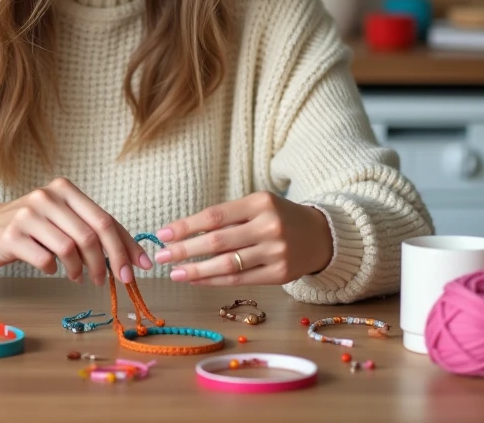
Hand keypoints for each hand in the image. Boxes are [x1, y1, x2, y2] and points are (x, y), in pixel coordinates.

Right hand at [0, 178, 152, 285]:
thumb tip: (130, 258)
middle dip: (107, 262)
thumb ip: (91, 231)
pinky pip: (45, 259)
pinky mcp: (12, 235)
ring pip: (70, 247)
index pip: (104, 219)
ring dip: (80, 269)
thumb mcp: (61, 220)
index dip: (125, 245)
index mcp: (65, 190)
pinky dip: (54, 269)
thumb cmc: (30, 228)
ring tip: (78, 277)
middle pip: (91, 234)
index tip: (138, 267)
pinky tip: (52, 269)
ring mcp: (28, 214)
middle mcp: (47, 197)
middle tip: (109, 281)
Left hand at [154, 192, 332, 285]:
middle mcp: (270, 226)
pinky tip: (196, 280)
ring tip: (175, 273)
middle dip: (185, 250)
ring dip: (196, 270)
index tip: (163, 234)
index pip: (215, 216)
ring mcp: (276, 252)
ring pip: (227, 264)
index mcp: (261, 202)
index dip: (186, 226)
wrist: (321, 236)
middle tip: (161, 257)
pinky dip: (214, 281)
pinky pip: (239, 280)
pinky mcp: (280, 275)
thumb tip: (184, 234)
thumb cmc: (279, 218)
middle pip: (218, 241)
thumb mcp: (258, 205)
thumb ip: (228, 217)